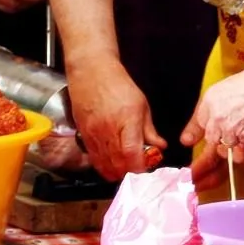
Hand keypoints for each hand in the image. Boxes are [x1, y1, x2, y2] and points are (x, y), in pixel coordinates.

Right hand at [67, 57, 161, 181]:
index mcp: (126, 120)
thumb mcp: (141, 105)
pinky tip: (112, 164)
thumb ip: (150, 129)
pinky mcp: (83, 135)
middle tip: (138, 170)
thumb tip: (159, 146)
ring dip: (117, 172)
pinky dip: (104, 166)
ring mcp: (93, 134)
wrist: (91, 72)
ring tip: (126, 168)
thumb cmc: (117, 84)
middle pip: (118, 164)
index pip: (131, 154)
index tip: (146, 170)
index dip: (139, 168)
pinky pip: (94, 159)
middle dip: (130, 173)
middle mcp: (108, 129)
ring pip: (105, 165)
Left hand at [181, 58, 243, 154]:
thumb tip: (216, 114)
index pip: (198, 122)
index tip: (193, 137)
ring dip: (236, 140)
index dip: (201, 129)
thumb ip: (219, 102)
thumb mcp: (231, 84)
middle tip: (236, 126)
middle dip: (221, 136)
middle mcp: (216, 116)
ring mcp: (230, 129)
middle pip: (211, 138)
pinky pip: (242, 148)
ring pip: (226, 146)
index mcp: (210, 99)